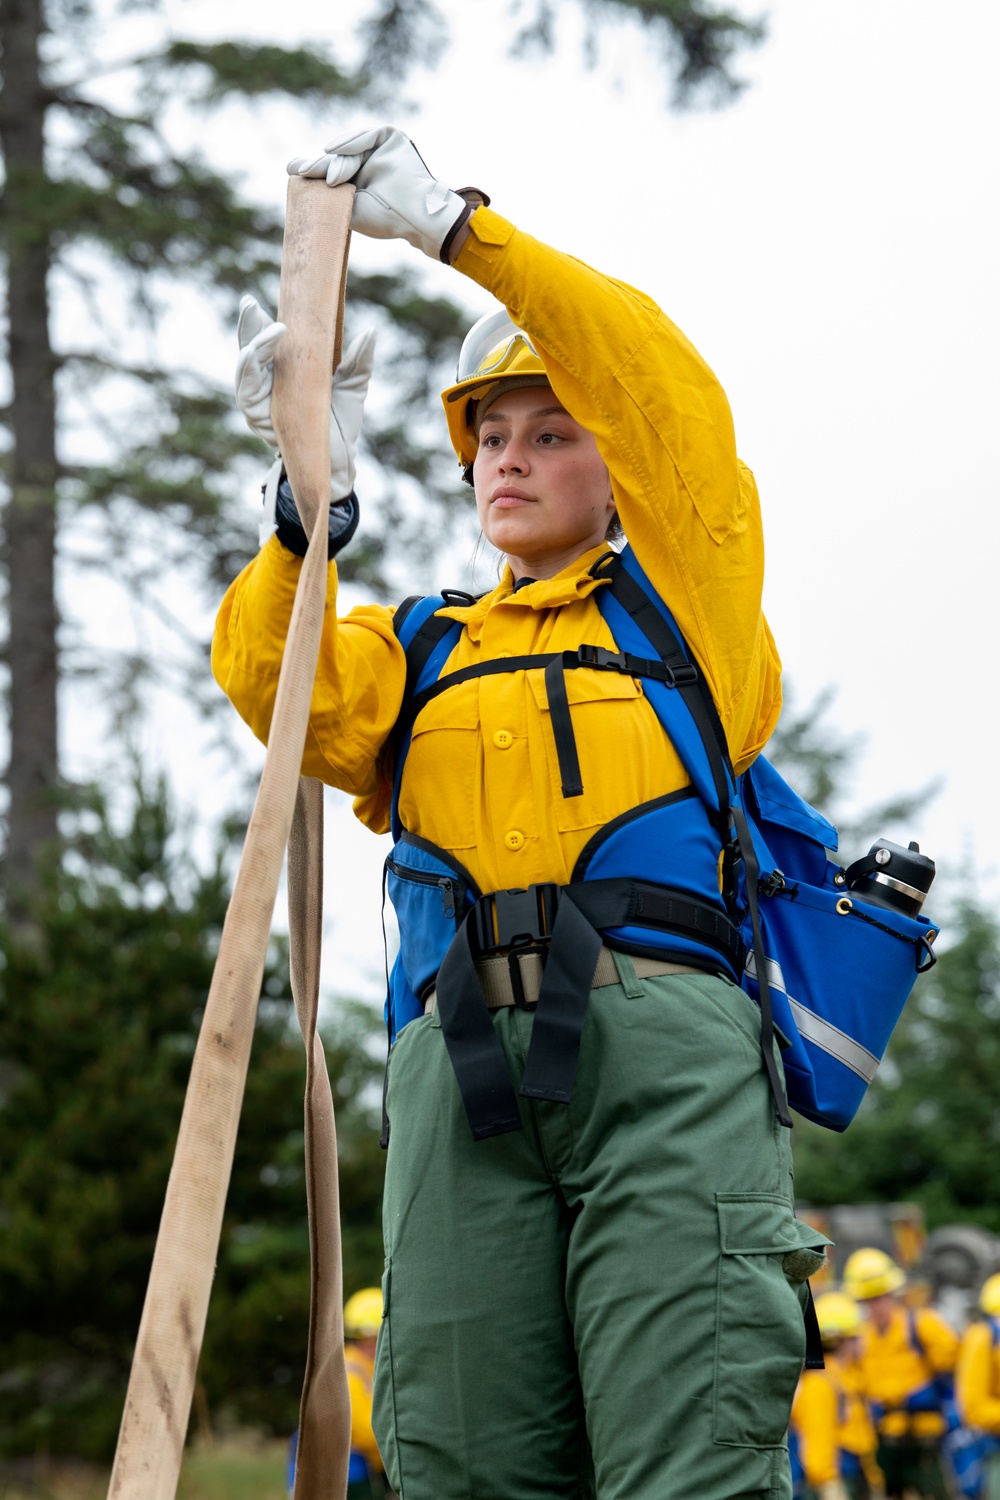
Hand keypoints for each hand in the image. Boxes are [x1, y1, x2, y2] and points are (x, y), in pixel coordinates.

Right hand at [234, 294, 375, 495]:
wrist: (340, 467)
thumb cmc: (340, 427)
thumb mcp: (352, 389)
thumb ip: (358, 361)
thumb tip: (371, 331)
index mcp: (284, 373)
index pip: (266, 342)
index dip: (259, 321)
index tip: (257, 300)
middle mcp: (267, 386)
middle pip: (250, 351)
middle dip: (249, 327)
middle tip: (252, 304)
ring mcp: (260, 404)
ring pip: (244, 370)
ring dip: (252, 346)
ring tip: (268, 330)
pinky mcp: (259, 421)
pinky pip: (247, 393)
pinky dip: (248, 372)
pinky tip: (253, 355)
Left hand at [288, 125, 482, 262]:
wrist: (417, 217)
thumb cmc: (386, 219)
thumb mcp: (348, 206)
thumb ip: (327, 191)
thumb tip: (299, 173)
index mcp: (360, 180)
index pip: (333, 170)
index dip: (314, 169)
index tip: (292, 169)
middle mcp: (369, 162)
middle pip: (339, 158)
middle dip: (320, 165)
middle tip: (301, 171)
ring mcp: (381, 150)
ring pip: (351, 148)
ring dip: (339, 162)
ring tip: (331, 179)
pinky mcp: (392, 137)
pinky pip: (366, 135)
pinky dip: (351, 142)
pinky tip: (332, 149)